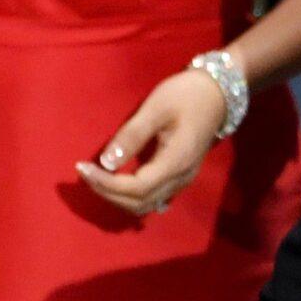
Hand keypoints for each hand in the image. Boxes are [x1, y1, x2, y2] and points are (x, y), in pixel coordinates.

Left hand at [77, 69, 228, 216]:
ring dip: (117, 198)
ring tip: (96, 179)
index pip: (136, 187)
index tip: (82, 168)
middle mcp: (180, 179)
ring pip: (145, 206)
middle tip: (84, 173)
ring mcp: (182, 181)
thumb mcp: (155, 108)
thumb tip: (106, 163)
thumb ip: (132, 136)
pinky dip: (130, 197)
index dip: (106, 184)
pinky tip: (115, 184)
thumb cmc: (185, 95)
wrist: (217, 95)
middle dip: (107, 193)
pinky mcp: (180, 178)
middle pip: (139, 203)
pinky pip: (153, 199)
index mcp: (175, 162)